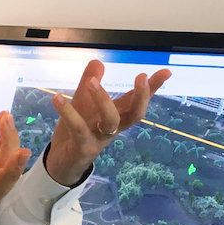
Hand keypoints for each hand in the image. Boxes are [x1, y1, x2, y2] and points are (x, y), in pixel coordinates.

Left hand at [45, 60, 171, 185]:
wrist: (62, 162)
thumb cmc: (77, 131)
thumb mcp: (83, 103)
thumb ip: (91, 82)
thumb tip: (98, 61)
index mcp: (116, 116)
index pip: (137, 100)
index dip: (152, 88)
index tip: (167, 72)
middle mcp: (112, 128)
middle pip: (135, 114)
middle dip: (141, 97)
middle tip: (142, 77)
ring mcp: (100, 139)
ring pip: (110, 121)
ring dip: (103, 100)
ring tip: (92, 82)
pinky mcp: (83, 148)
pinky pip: (78, 128)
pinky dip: (68, 112)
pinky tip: (57, 98)